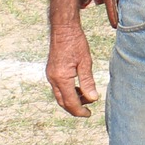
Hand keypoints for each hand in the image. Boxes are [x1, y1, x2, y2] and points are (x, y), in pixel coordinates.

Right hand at [45, 0, 98, 116]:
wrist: (63, 29)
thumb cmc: (76, 43)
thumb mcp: (85, 62)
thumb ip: (88, 81)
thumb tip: (93, 98)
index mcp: (61, 78)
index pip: (70, 102)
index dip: (80, 110)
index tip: (89, 114)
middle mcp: (52, 78)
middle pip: (63, 102)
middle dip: (75, 108)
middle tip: (88, 110)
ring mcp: (50, 75)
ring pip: (60, 95)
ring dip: (72, 100)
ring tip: (86, 97)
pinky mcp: (51, 71)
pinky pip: (58, 88)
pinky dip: (68, 92)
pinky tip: (79, 89)